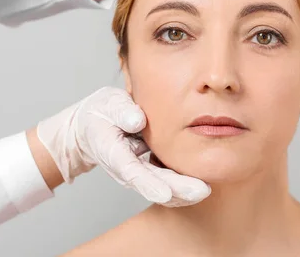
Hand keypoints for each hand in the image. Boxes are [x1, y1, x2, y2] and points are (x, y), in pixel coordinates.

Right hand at [37, 87, 209, 205]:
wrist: (94, 126)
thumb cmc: (102, 113)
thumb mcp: (107, 105)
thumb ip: (121, 112)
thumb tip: (138, 121)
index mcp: (113, 151)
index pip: (131, 171)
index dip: (148, 183)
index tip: (165, 194)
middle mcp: (127, 168)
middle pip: (152, 183)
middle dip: (177, 191)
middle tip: (201, 192)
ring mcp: (139, 171)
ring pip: (162, 186)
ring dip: (183, 192)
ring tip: (205, 191)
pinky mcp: (149, 169)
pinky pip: (167, 181)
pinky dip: (182, 186)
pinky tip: (201, 186)